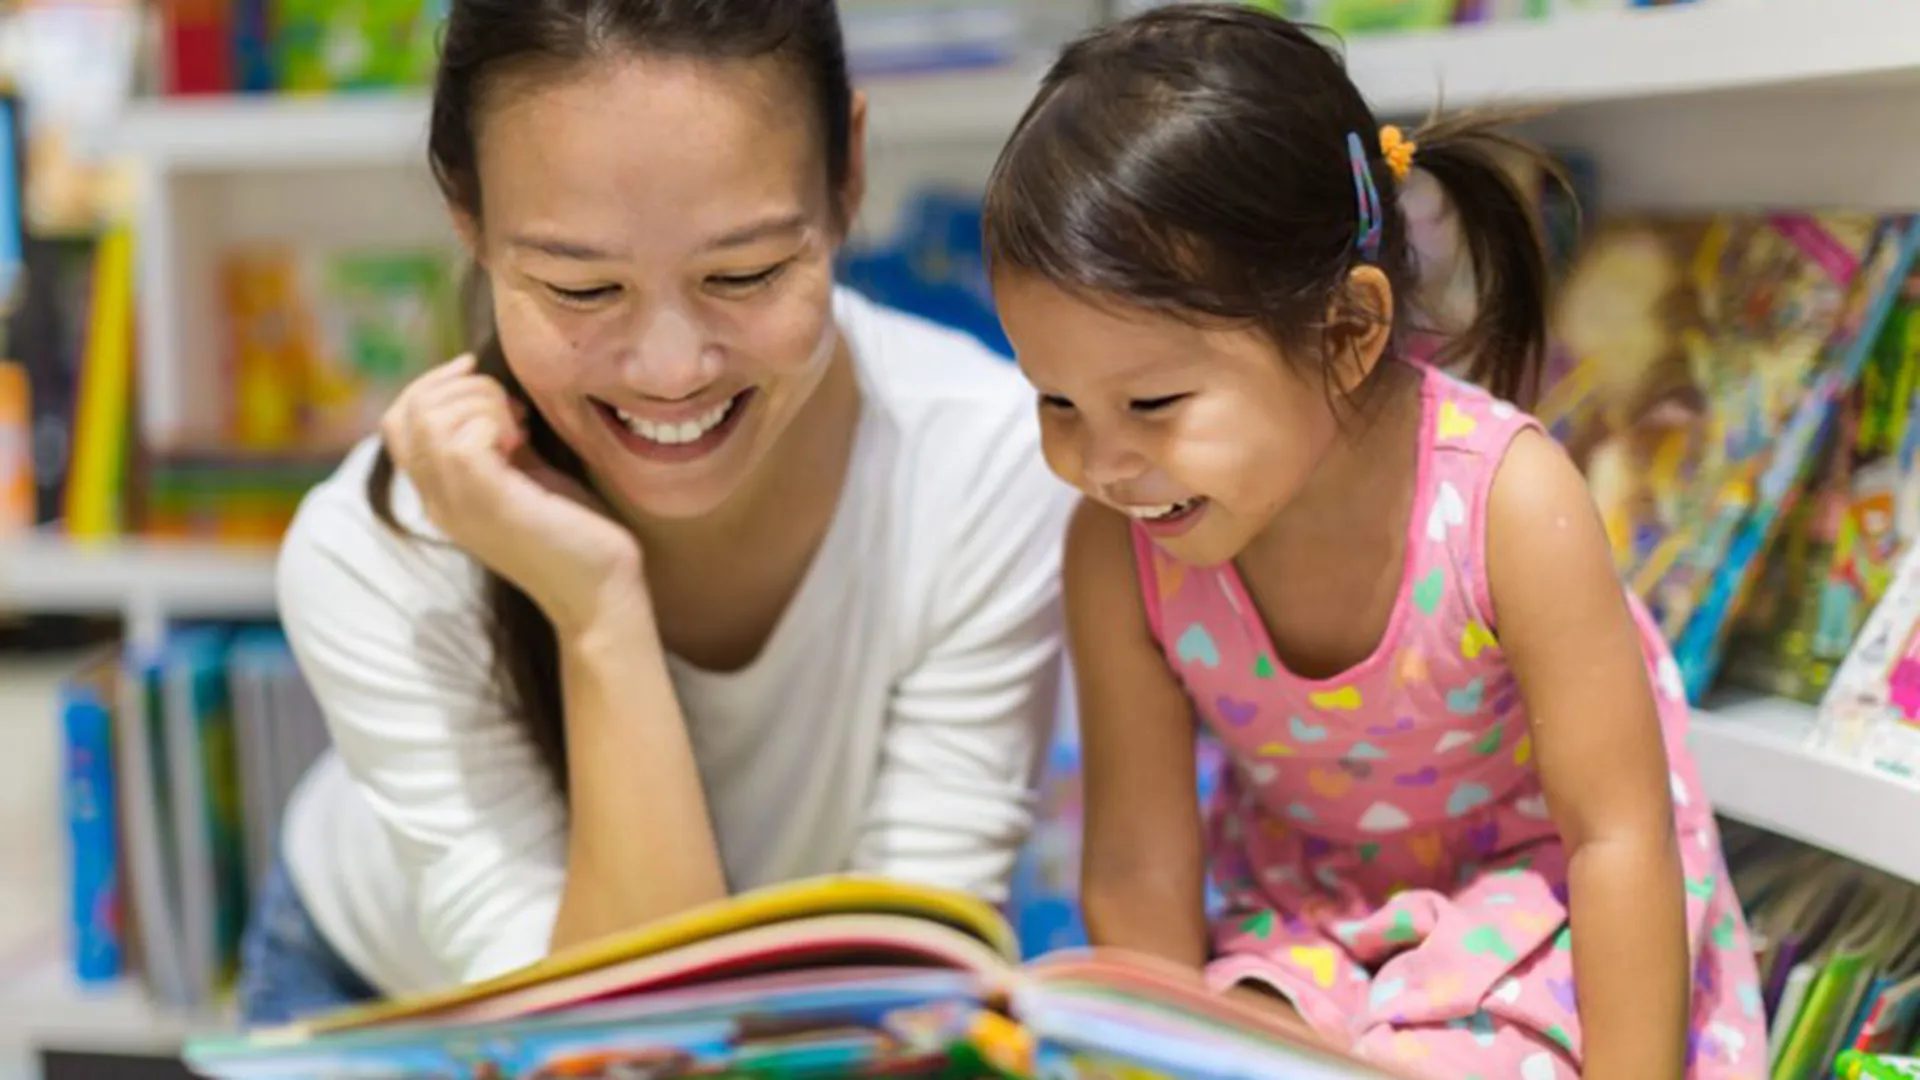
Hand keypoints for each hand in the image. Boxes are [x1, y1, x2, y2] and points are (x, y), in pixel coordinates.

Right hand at [382, 355, 645, 633]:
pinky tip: (524, 442)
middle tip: (514, 411)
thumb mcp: (526, 474)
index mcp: (441, 492)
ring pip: (432, 418)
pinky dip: (495, 421)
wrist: (601, 590)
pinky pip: (463, 439)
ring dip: (482, 401)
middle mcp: (438, 500)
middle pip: (408, 411)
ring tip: (521, 428)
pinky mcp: (488, 503)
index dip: (431, 383)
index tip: (475, 371)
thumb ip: (499, 439)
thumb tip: (489, 389)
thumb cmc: (574, 531)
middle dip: (463, 387)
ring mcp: (457, 504)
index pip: (396, 421)